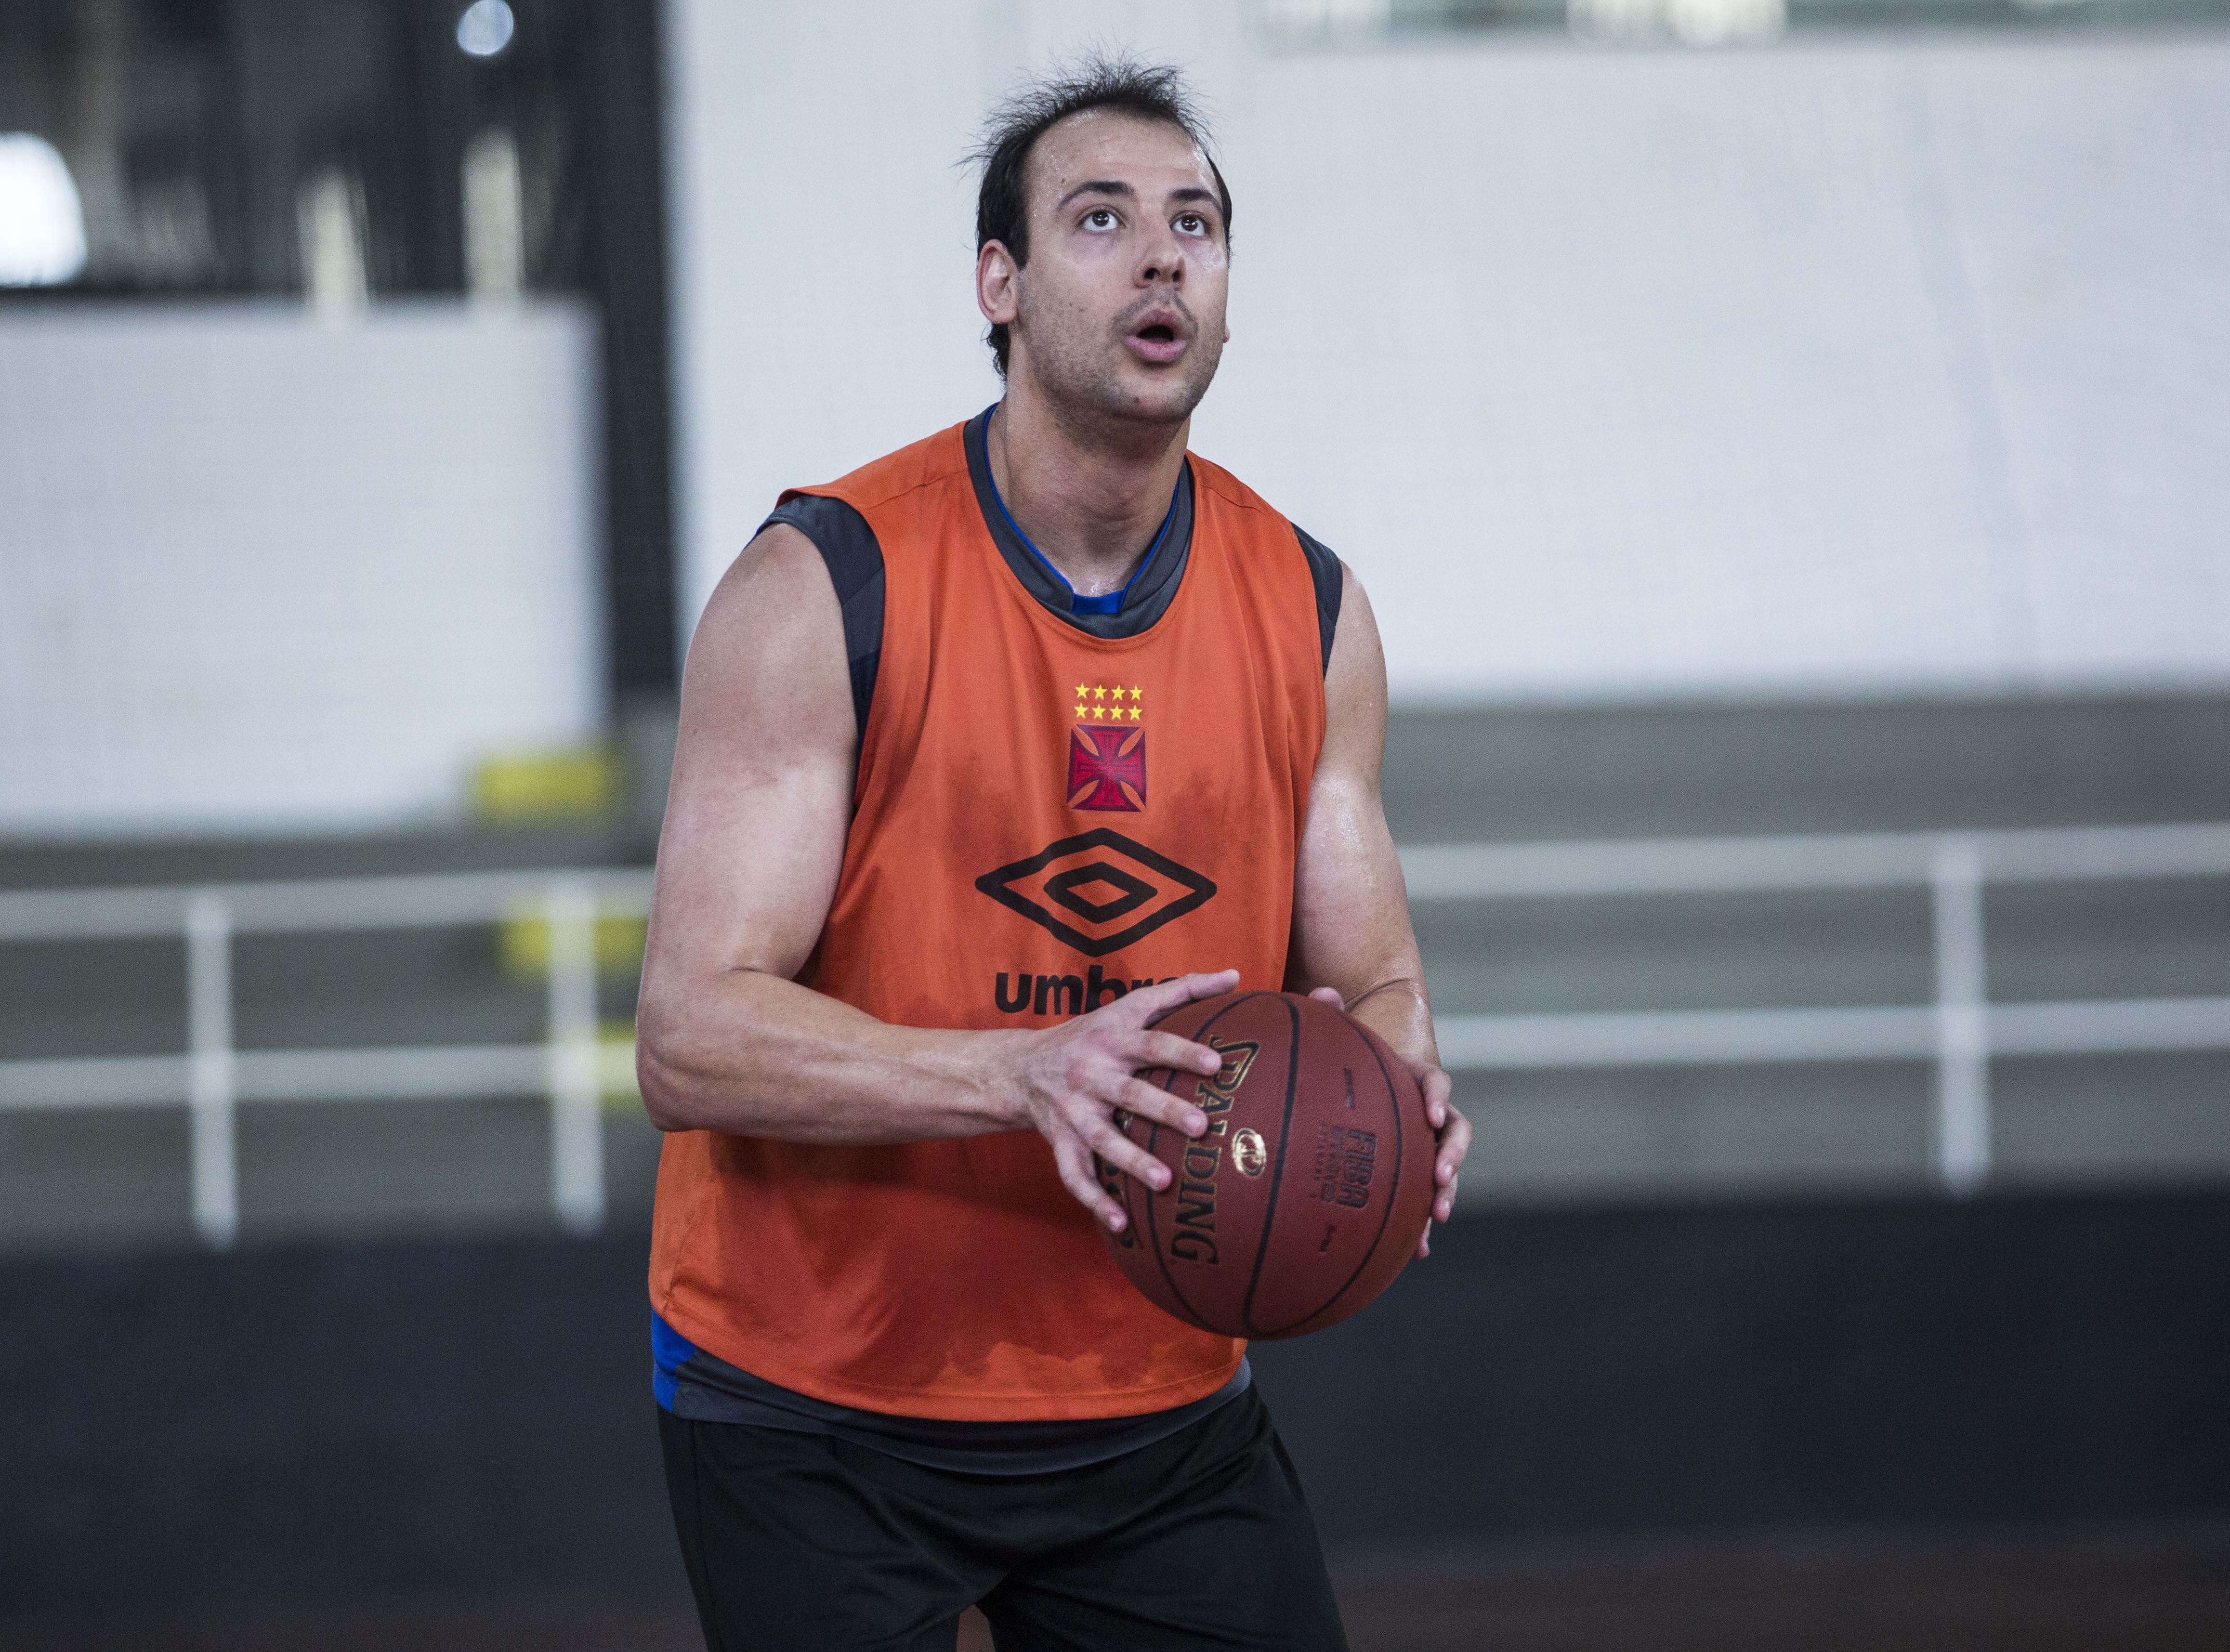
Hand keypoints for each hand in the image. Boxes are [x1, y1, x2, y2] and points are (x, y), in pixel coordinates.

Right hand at [1010, 970, 1239, 1232]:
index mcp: (1112, 1040)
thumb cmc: (1092, 1033)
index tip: (1217, 1065)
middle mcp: (1090, 1075)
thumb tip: (1235, 976)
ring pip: (1102, 1140)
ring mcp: (1073, 1112)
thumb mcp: (1129, 1006)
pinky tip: (1122, 1225)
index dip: (1182, 1053)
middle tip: (1201, 1126)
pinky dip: (1095, 1201)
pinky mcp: (1060, 1142)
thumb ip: (1181, 990)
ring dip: (1132, 1161)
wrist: (1021, 1067)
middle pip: (1129, 1094)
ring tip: (1165, 1183)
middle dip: (1163, 1111)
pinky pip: (1074, 1176)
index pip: (1151, 1044)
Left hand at [1307, 986, 1467, 1257]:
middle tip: (1441, 1181)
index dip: (1435, 1097)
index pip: (1436, 1084)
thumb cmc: (1351, 1050)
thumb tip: (1323, 993)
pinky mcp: (1413, 1164)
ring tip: (1435, 1223)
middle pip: (1453, 1132)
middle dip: (1452, 1158)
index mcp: (1414, 1075)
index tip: (1429, 1115)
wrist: (1366, 1066)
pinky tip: (1412, 1255)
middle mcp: (1427, 1108)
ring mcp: (1424, 1139)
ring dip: (1445, 1193)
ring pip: (1444, 1167)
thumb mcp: (1342, 1032)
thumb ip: (1332, 1012)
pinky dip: (1420, 1223)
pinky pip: (1421, 1194)